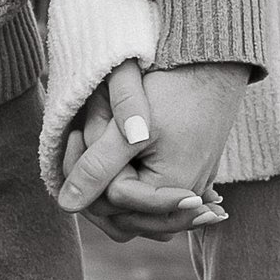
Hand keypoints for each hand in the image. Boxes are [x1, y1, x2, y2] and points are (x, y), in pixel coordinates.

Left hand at [59, 59, 246, 242]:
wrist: (214, 66)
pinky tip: (117, 153)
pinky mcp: (188, 179)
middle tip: (87, 133)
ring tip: (100, 141)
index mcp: (175, 191)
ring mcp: (190, 190)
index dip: (88, 170)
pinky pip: (148, 197)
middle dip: (97, 176)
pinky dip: (128, 179)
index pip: (110, 202)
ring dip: (109, 180)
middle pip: (121, 213)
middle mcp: (186, 198)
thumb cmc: (176, 91)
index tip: (82, 131)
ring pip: (132, 209)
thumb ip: (97, 168)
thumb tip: (66, 205)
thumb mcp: (130, 130)